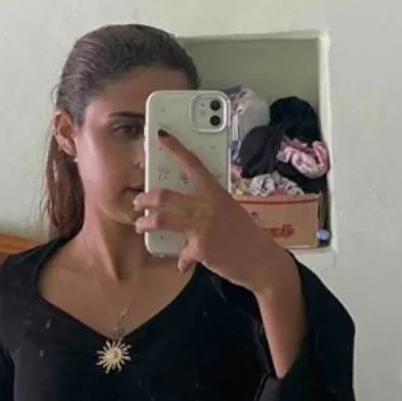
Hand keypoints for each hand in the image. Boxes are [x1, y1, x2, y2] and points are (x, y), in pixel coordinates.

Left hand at [134, 131, 294, 295]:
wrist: (263, 261)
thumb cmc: (247, 236)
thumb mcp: (230, 211)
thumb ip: (209, 206)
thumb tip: (189, 209)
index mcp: (216, 192)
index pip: (193, 164)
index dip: (176, 148)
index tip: (161, 136)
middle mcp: (208, 206)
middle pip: (165, 195)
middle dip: (145, 198)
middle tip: (138, 202)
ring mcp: (203, 227)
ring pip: (162, 220)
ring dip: (146, 223)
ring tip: (141, 225)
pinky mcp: (201, 248)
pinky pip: (181, 254)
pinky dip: (181, 260)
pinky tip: (181, 263)